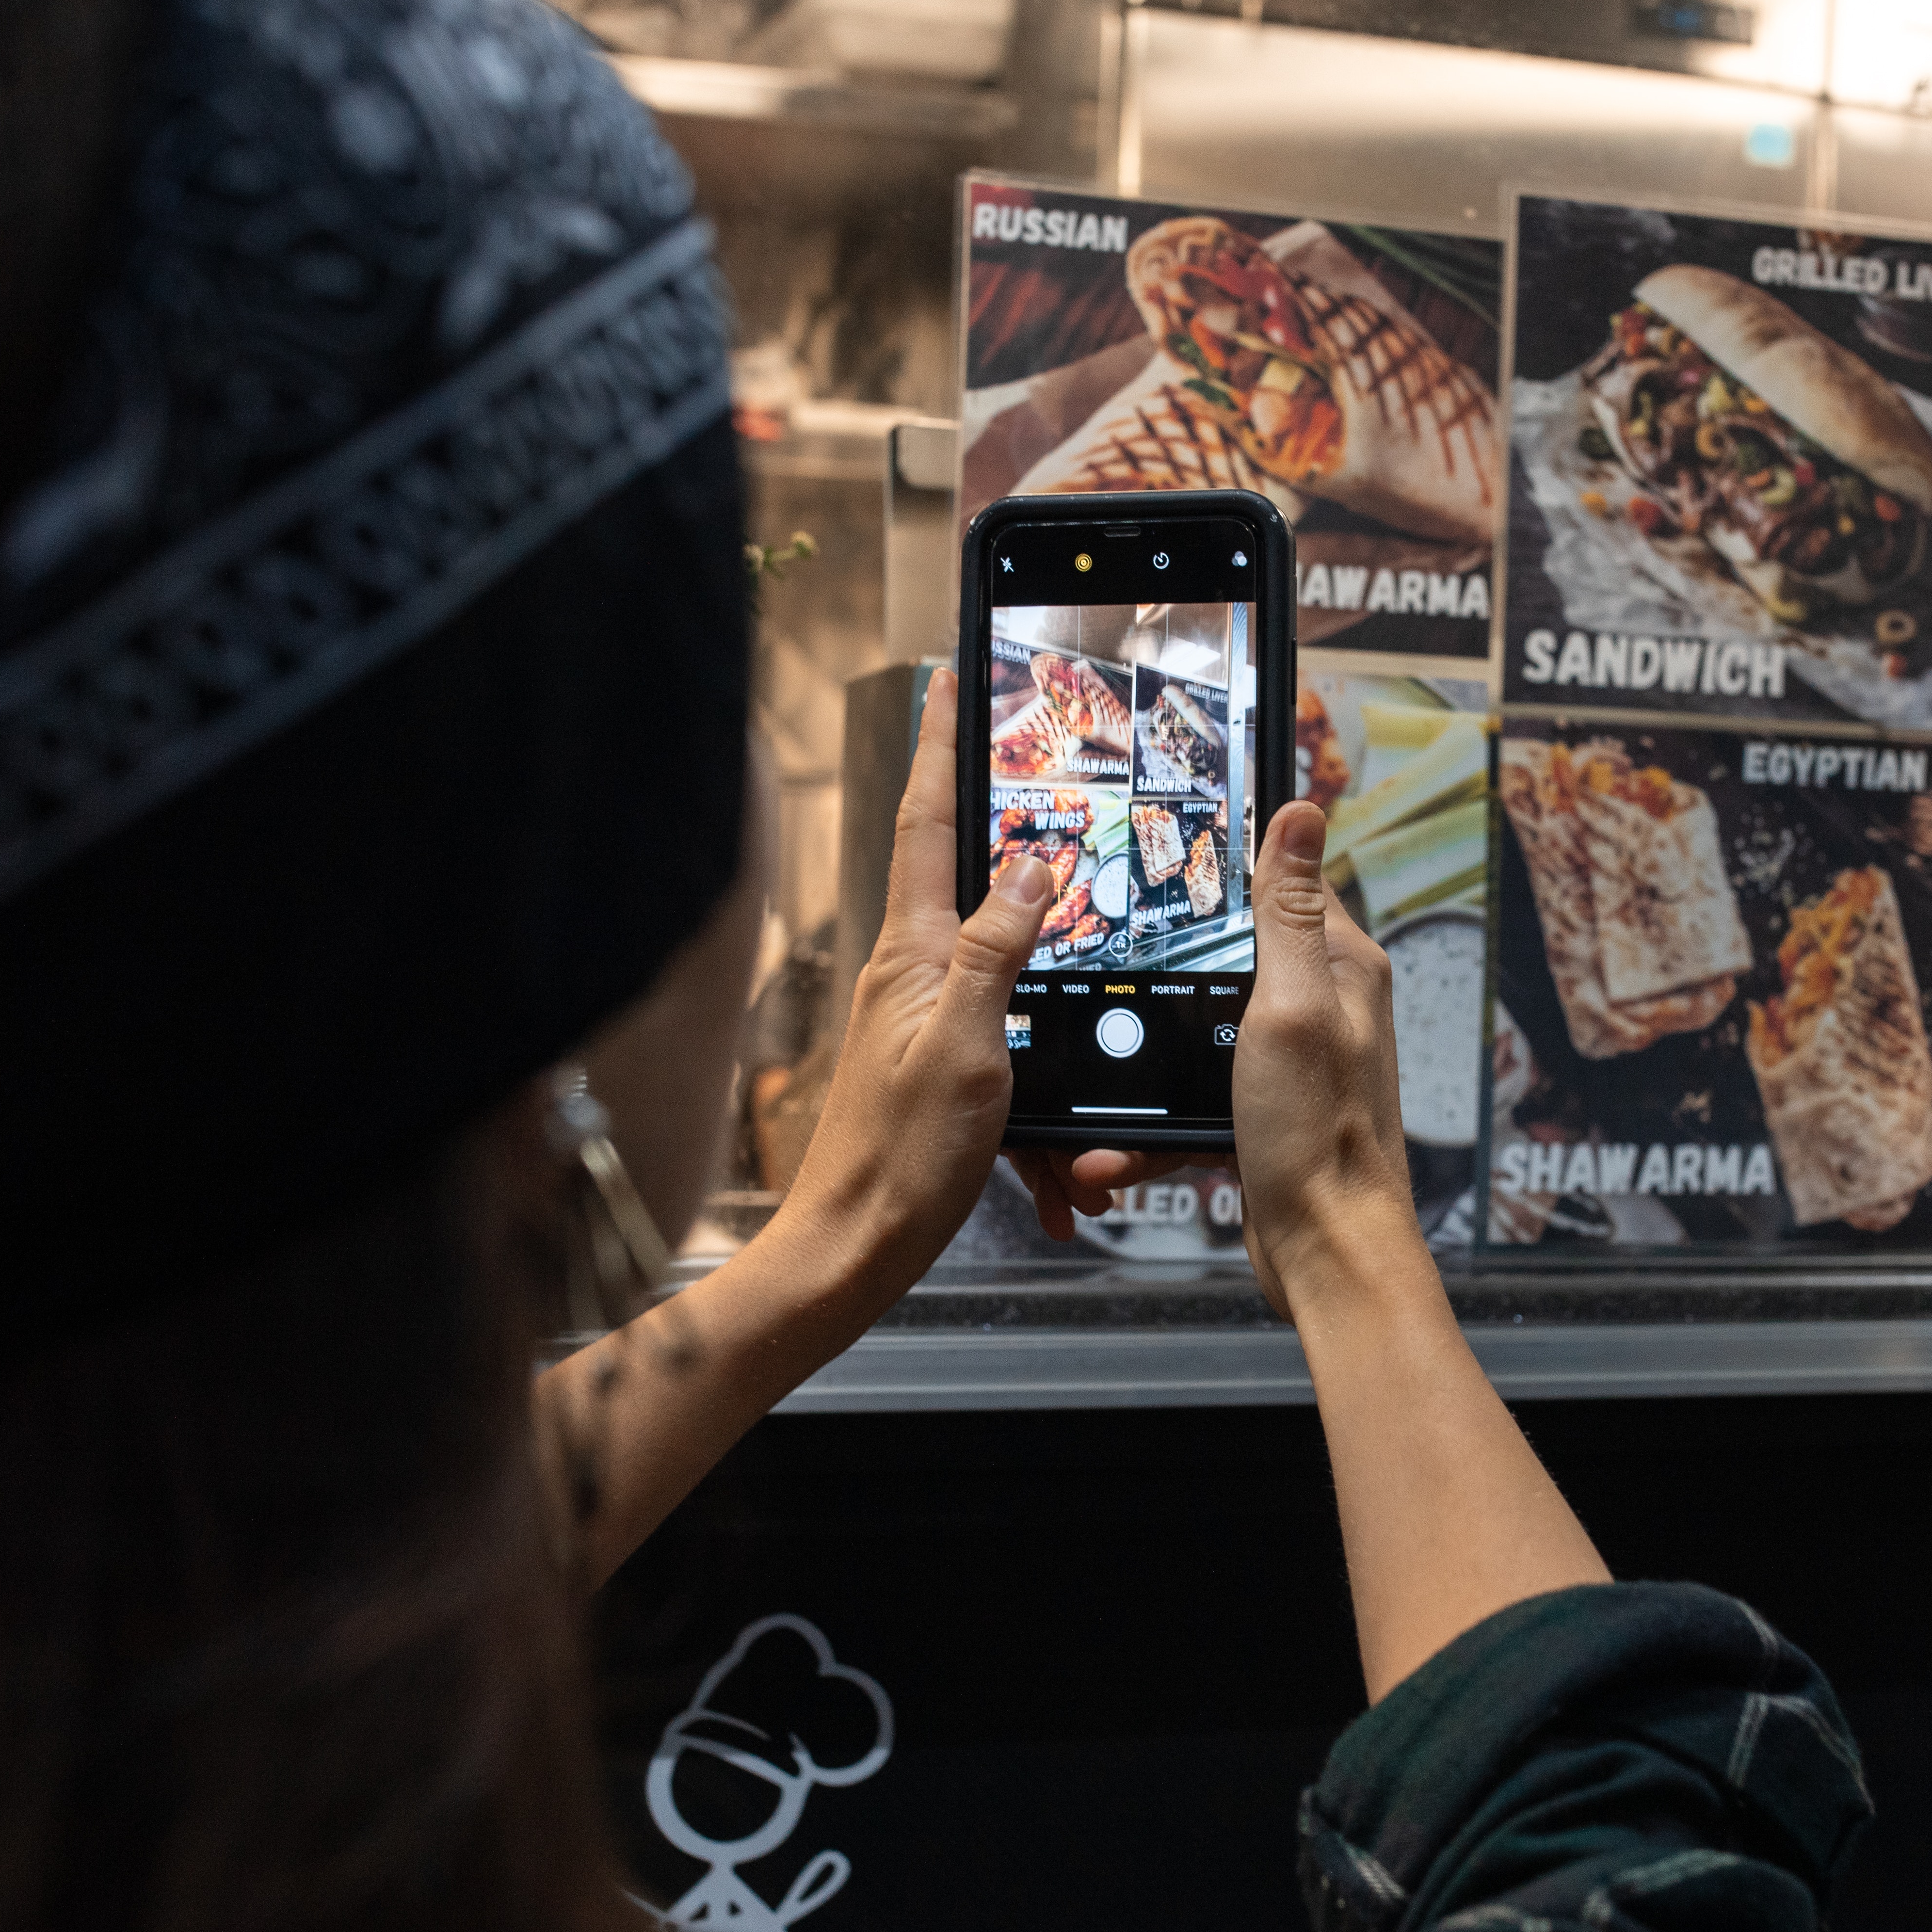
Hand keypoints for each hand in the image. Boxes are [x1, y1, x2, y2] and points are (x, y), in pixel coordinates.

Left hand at [776, 669, 1053, 1302]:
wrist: (851, 1250)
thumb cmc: (901, 1159)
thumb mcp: (968, 1045)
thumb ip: (996, 948)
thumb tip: (1032, 865)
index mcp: (911, 953)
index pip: (928, 824)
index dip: (943, 749)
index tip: (952, 680)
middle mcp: (909, 974)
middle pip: (961, 875)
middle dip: (1001, 825)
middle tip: (1033, 766)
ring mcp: (920, 1020)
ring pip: (999, 970)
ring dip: (1044, 981)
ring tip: (1080, 986)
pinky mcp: (935, 1066)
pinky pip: (1006, 1049)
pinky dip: (1046, 1105)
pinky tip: (1064, 1168)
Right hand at [1003, 803, 1413, 1284]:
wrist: (1324, 1252)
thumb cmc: (1319, 1135)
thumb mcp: (1293, 1006)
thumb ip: (1289, 913)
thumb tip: (1302, 809)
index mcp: (1341, 967)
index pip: (1286, 881)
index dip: (1228, 864)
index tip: (1165, 855)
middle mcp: (1324, 1006)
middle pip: (1231, 950)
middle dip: (1170, 963)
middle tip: (1111, 962)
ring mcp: (1293, 1061)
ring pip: (1200, 1028)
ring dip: (1152, 1055)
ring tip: (1106, 1082)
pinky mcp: (1264, 1110)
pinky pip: (1194, 1096)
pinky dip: (1155, 1124)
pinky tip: (1117, 1149)